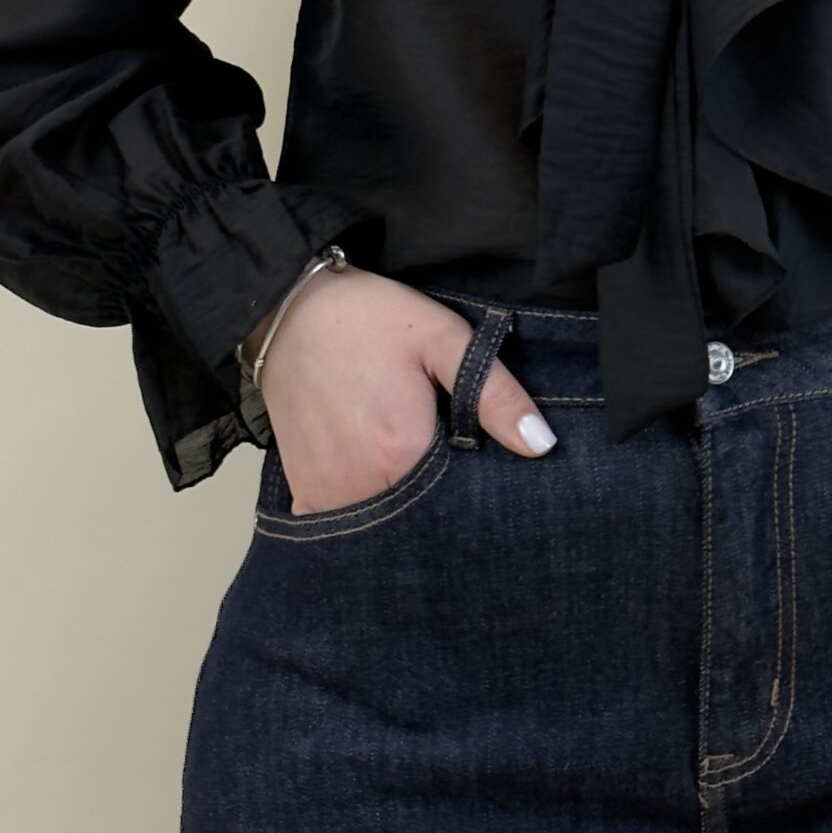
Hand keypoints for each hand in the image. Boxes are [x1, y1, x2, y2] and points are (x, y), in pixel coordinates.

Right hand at [247, 267, 556, 514]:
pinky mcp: (306, 493)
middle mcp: (363, 487)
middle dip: (444, 497)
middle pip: (425, 515)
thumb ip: (494, 393)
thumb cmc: (368, 319)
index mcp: (404, 453)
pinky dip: (367, 507)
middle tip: (440, 443)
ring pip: (388, 522)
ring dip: (406, 503)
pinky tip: (378, 474)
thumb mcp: (444, 338)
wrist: (288, 309)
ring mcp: (329, 496)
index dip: (479, 480)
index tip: (477, 451)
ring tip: (409, 455)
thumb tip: (541, 445)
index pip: (464, 498)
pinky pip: (346, 522)